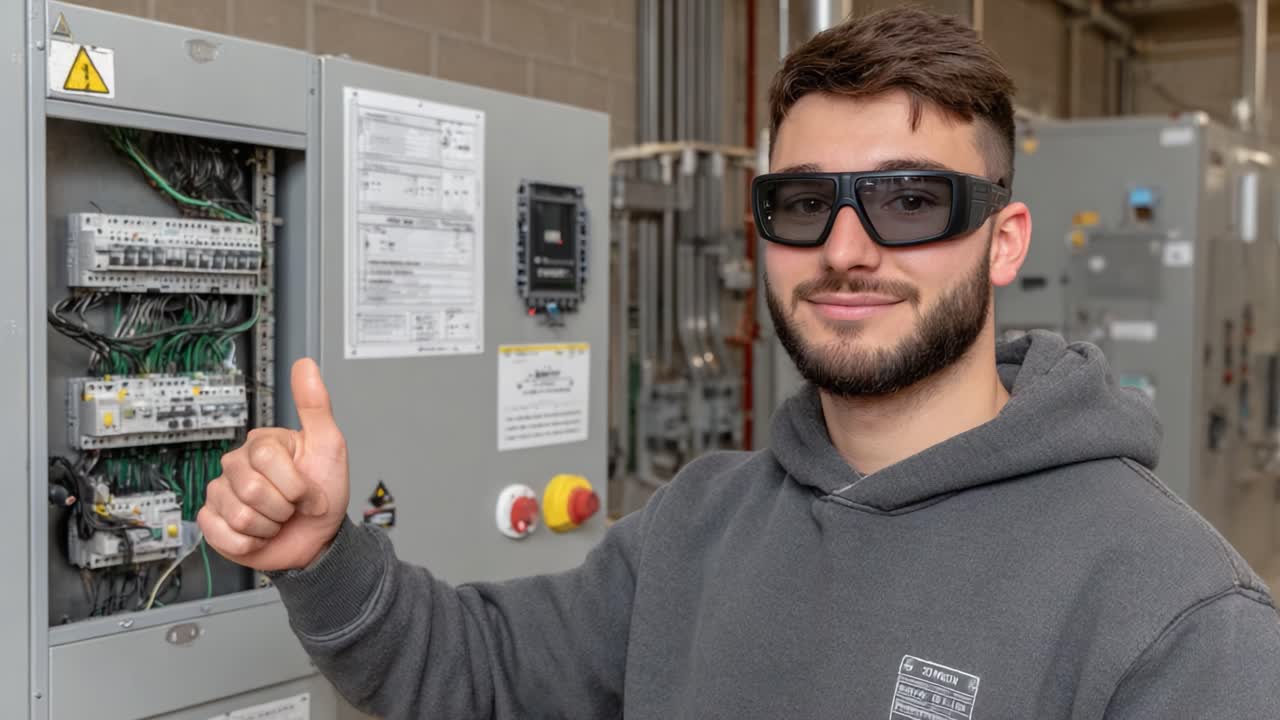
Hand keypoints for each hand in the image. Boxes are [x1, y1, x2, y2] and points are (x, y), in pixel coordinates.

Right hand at [199, 358, 350, 570]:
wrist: (318, 538)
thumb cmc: (324, 493)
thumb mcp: (329, 446)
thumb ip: (315, 406)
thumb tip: (305, 364)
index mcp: (260, 445)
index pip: (266, 460)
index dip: (295, 483)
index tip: (308, 490)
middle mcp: (235, 465)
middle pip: (250, 489)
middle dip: (283, 506)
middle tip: (292, 506)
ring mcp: (220, 493)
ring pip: (239, 516)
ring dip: (269, 526)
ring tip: (278, 519)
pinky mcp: (212, 523)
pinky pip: (225, 535)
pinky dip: (251, 543)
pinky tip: (260, 534)